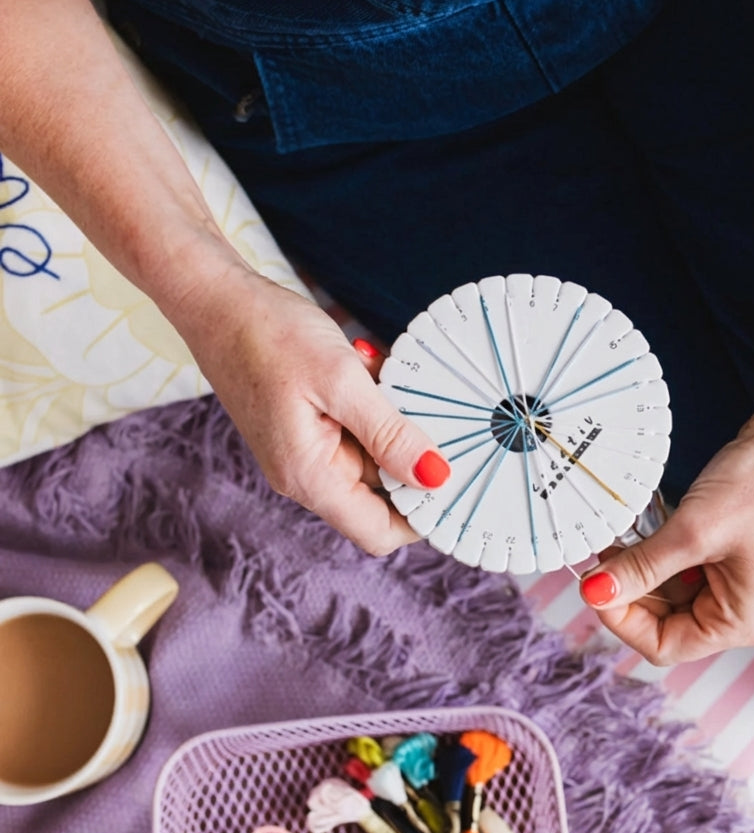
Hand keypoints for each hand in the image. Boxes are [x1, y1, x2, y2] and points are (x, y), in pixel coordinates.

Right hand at [171, 264, 448, 554]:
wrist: (216, 300)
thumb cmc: (266, 334)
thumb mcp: (340, 380)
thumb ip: (390, 434)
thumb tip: (435, 477)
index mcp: (310, 476)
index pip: (379, 532)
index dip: (423, 518)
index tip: (459, 482)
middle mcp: (307, 474)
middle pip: (383, 495)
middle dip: (414, 457)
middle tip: (436, 411)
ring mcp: (308, 451)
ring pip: (375, 458)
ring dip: (394, 423)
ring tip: (387, 377)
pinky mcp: (310, 427)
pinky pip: (359, 430)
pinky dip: (376, 405)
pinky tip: (370, 368)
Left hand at [578, 415, 753, 663]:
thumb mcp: (691, 532)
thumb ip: (640, 568)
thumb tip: (594, 593)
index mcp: (743, 622)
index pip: (664, 645)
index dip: (621, 618)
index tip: (593, 583)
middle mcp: (744, 611)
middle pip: (665, 621)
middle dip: (629, 590)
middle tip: (600, 554)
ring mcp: (739, 582)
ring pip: (670, 591)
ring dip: (641, 567)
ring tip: (619, 536)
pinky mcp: (732, 553)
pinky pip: (684, 566)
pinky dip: (659, 550)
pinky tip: (643, 526)